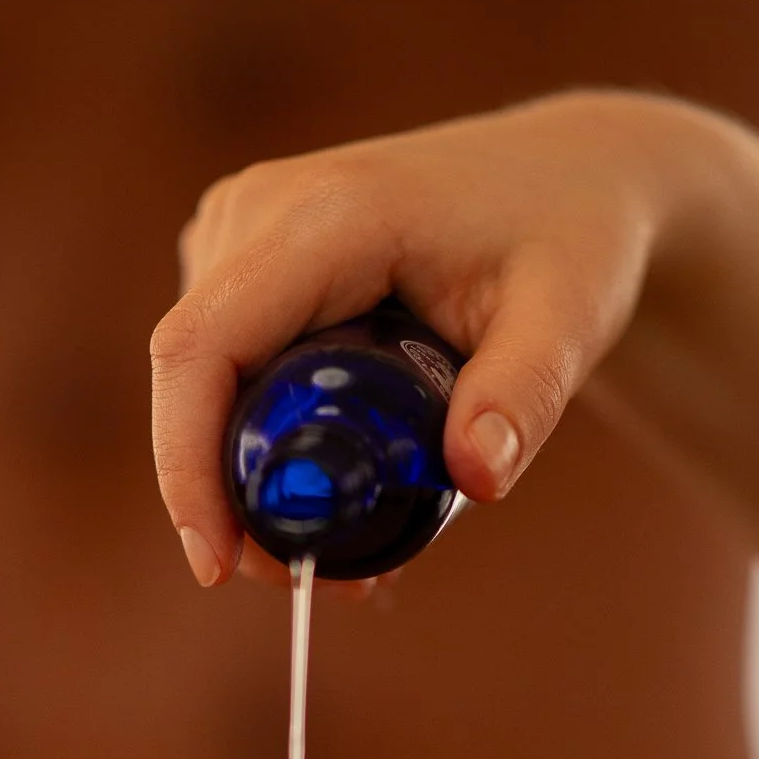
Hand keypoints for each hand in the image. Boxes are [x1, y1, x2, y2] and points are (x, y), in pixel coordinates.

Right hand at [151, 89, 714, 587]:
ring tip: (347, 546)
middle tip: (323, 580)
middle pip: (194, 383)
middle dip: (232, 500)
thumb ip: (527, 393)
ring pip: (203, 387)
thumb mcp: (568, 317)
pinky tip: (333, 488)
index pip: (202, 347)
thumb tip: (478, 480)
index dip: (186, 462)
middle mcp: (258, 211)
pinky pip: (221, 372)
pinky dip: (260, 445)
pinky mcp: (241, 260)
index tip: (216, 565)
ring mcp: (239, 232)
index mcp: (323, 215)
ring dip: (248, 481)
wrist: (568, 178)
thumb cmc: (572, 236)